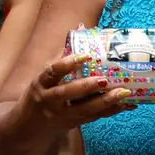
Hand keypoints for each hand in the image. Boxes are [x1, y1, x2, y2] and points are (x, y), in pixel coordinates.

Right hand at [16, 54, 133, 132]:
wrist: (27, 127)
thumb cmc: (41, 92)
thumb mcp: (45, 75)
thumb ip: (63, 54)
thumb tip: (81, 27)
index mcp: (41, 83)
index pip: (52, 72)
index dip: (67, 63)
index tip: (85, 56)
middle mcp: (50, 99)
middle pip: (67, 93)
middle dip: (86, 87)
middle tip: (104, 79)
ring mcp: (62, 114)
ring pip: (84, 109)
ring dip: (105, 101)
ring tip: (124, 92)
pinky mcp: (74, 123)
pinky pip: (94, 117)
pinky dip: (111, 111)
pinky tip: (127, 104)